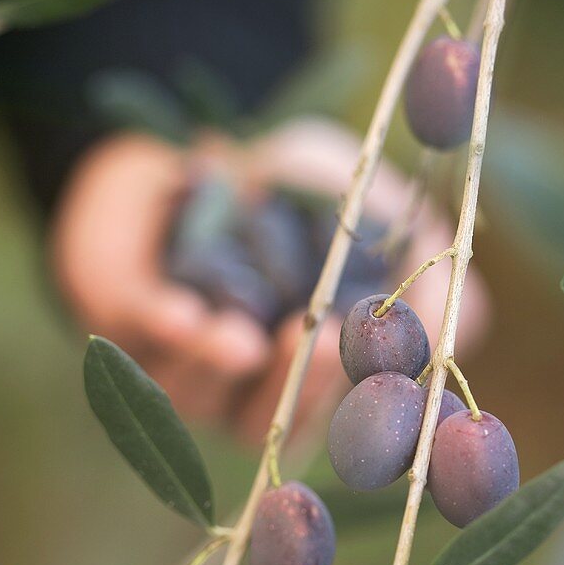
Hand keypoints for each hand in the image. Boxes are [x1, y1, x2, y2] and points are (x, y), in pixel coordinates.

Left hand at [50, 121, 489, 442]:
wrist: (214, 135)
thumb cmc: (310, 186)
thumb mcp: (384, 211)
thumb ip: (424, 268)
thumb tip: (442, 339)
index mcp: (306, 370)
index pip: (327, 424)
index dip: (345, 406)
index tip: (368, 364)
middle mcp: (242, 379)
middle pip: (260, 429)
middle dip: (285, 390)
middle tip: (304, 340)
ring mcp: (177, 356)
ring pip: (192, 399)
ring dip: (216, 367)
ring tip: (236, 331)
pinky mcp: (121, 321)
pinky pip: (136, 345)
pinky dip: (163, 334)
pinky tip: (184, 314)